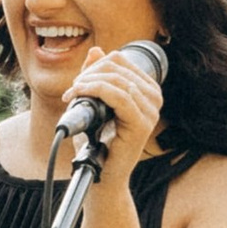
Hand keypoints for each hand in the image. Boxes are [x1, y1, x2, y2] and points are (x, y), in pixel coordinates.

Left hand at [62, 44, 165, 176]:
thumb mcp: (93, 103)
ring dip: (88, 83)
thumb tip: (97, 51)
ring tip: (72, 96)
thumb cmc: (97, 142)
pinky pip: (119, 96)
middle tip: (72, 90)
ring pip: (117, 80)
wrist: (100, 176)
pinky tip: (79, 96)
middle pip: (117, 66)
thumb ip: (95, 77)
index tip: (77, 83)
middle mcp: (154, 98)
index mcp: (146, 90)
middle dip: (89, 74)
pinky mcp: (142, 124)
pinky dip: (94, 91)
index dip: (94, 65)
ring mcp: (151, 112)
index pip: (120, 60)